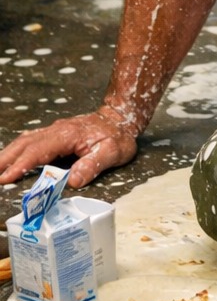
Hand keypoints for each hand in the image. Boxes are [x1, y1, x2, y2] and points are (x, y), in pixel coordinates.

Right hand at [0, 107, 138, 189]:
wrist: (120, 118)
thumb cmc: (117, 136)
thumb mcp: (112, 152)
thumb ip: (93, 165)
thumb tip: (74, 181)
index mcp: (68, 134)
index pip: (39, 150)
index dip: (21, 165)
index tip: (6, 178)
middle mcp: (56, 130)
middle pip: (25, 143)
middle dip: (5, 160)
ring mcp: (54, 131)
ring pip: (24, 140)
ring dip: (7, 154)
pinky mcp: (53, 134)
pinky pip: (30, 140)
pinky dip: (16, 150)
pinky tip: (9, 159)